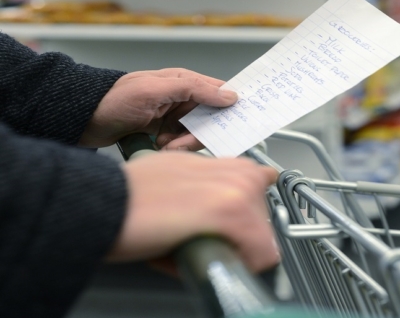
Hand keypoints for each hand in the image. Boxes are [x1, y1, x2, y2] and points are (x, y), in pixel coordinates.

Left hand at [80, 68, 237, 150]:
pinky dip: (175, 148)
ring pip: (197, 133)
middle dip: (200, 134)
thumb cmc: (115, 100)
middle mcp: (183, 97)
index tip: (235, 124)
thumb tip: (230, 95)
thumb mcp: (155, 91)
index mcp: (184, 81)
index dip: (230, 107)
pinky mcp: (165, 131)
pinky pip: (182, 142)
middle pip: (211, 118)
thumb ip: (193, 89)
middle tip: (179, 143)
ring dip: (184, 144)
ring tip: (164, 146)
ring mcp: (174, 115)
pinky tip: (159, 147)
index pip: (220, 92)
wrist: (83, 119)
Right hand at [111, 152, 279, 270]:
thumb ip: (203, 187)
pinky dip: (235, 267)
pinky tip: (203, 258)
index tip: (231, 229)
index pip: (263, 192)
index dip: (246, 217)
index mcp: (226, 164)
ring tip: (193, 245)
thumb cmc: (128, 196)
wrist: (103, 202)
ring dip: (232, 251)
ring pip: (263, 239)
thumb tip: (213, 209)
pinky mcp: (232, 213)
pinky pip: (261, 255)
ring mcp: (239, 191)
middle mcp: (238, 173)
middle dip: (237, 237)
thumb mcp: (175, 177)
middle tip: (199, 239)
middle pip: (263, 221)